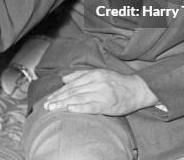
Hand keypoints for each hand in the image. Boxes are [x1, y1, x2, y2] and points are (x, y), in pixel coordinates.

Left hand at [43, 69, 157, 115]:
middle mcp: (97, 82)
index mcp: (94, 74)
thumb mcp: (99, 73)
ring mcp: (103, 93)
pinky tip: (70, 109)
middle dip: (58, 98)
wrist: (137, 89)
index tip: (49, 98)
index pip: (72, 84)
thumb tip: (63, 78)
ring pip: (79, 98)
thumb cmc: (117, 82)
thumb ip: (80, 75)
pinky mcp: (108, 104)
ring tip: (53, 108)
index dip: (59, 92)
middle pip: (74, 91)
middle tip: (47, 105)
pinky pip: (91, 106)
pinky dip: (80, 108)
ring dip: (64, 104)